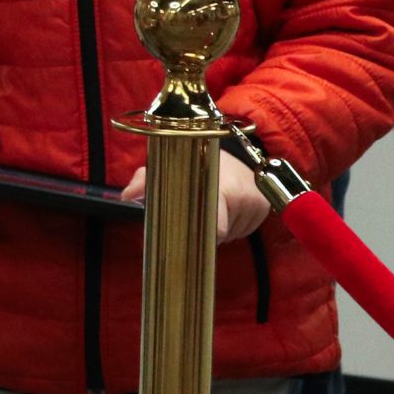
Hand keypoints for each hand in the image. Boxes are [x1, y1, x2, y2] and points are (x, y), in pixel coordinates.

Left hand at [122, 150, 269, 244]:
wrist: (235, 152)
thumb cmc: (197, 161)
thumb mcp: (169, 167)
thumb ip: (146, 179)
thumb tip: (129, 195)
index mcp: (220, 186)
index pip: (215, 228)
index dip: (198, 238)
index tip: (182, 241)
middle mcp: (244, 197)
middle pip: (219, 234)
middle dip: (202, 232)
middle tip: (189, 219)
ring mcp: (257, 204)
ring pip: (230, 235)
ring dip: (217, 229)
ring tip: (209, 207)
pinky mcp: (265, 208)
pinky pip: (243, 231)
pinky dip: (231, 226)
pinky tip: (224, 209)